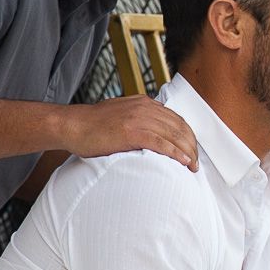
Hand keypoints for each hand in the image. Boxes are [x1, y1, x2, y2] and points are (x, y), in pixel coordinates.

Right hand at [59, 98, 198, 170]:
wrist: (72, 125)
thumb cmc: (94, 124)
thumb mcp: (121, 112)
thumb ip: (139, 116)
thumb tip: (155, 126)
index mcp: (145, 103)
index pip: (176, 119)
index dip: (188, 136)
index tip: (192, 151)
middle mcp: (146, 108)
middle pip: (180, 127)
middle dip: (192, 146)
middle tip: (196, 163)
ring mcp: (139, 119)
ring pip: (174, 135)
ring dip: (188, 152)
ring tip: (193, 166)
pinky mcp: (132, 132)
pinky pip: (161, 143)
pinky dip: (175, 153)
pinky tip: (183, 162)